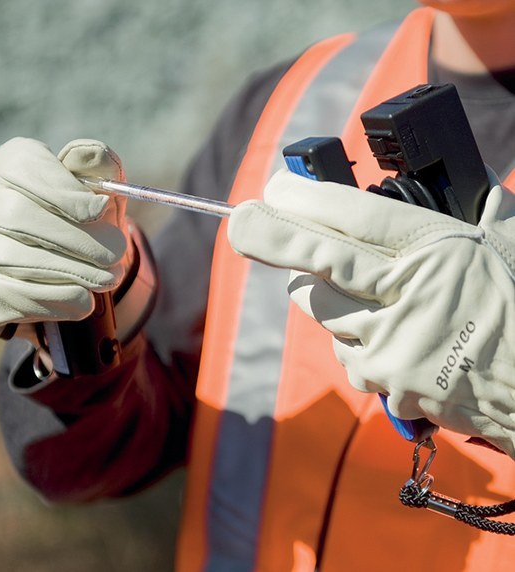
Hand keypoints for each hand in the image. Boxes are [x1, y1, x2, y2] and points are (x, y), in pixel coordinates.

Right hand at [0, 138, 133, 336]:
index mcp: (7, 168)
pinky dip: (61, 299)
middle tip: (118, 252)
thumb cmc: (80, 224)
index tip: (101, 209)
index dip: (63, 190)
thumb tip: (94, 155)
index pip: (23, 166)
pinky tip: (85, 298)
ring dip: (77, 272)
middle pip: (19, 216)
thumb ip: (98, 172)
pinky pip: (19, 297)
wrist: (54, 277)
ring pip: (21, 260)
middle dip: (79, 239)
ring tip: (110, 278)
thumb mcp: (96, 194)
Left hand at [228, 169, 514, 456]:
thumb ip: (465, 214)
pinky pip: (344, 351)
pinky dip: (352, 337)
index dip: (309, 199)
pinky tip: (387, 335)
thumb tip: (431, 192)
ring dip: (321, 291)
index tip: (277, 187)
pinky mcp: (383, 384)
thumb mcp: (506, 243)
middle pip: (318, 261)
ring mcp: (390, 346)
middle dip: (270, 236)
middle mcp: (406, 297)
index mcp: (438, 251)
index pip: (357, 217)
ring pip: (322, 308)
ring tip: (353, 287)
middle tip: (238, 220)